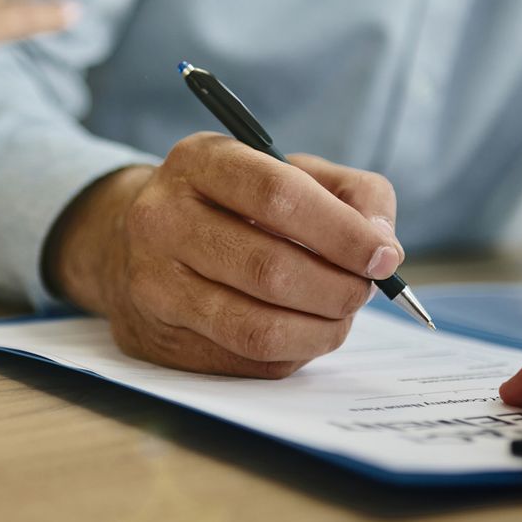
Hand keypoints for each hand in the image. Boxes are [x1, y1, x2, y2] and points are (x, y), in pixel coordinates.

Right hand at [47, 134, 405, 377]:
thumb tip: (382, 244)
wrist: (138, 244)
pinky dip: (291, 351)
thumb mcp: (287, 171)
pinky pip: (244, 360)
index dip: (341, 231)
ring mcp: (151, 283)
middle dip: (337, 288)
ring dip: (320, 329)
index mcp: (199, 161)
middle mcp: (162, 218)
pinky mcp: (156, 338)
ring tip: (340, 315)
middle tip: (364, 290)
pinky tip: (301, 331)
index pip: (277, 195)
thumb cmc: (233, 206)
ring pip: (256, 326)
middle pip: (269, 268)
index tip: (383, 257)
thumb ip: (351, 193)